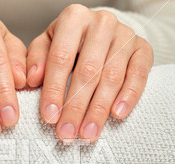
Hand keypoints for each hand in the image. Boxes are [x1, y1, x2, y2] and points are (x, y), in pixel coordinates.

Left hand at [26, 4, 153, 141]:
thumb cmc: (70, 43)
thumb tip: (31, 79)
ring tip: (87, 134)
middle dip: (76, 107)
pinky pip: (139, 75)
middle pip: (87, 71)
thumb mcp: (47, 45)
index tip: (49, 117)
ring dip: (99, 109)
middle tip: (67, 133)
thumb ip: (36, 60)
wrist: (103, 32)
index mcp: (73, 18)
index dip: (54, 90)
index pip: (61, 58)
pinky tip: (117, 115)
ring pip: (112, 76)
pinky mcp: (143, 49)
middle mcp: (102, 23)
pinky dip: (129, 96)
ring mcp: (125, 35)